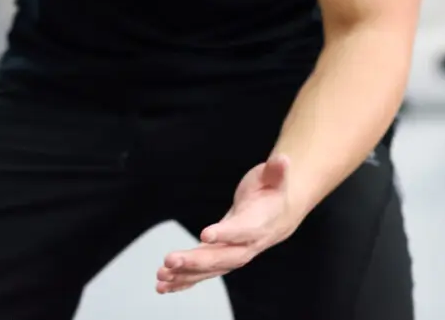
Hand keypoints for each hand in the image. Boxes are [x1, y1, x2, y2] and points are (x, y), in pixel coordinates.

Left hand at [155, 155, 298, 294]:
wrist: (280, 215)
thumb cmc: (273, 192)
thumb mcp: (274, 177)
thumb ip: (276, 171)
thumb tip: (282, 159)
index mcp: (260, 223)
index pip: (243, 231)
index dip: (226, 233)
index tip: (205, 234)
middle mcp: (247, 245)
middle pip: (223, 257)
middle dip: (196, 261)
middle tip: (170, 260)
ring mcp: (234, 255)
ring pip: (210, 269)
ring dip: (185, 275)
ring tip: (161, 277)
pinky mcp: (221, 258)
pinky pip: (204, 274)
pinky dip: (184, 281)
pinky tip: (164, 286)